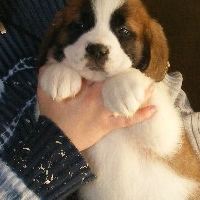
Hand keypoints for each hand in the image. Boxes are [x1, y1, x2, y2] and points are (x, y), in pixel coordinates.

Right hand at [37, 68, 155, 151]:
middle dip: (128, 75)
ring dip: (139, 93)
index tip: (119, 57)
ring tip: (152, 84)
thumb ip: (45, 78)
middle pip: (116, 83)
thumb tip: (47, 63)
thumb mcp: (45, 96)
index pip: (99, 73)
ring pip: (125, 99)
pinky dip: (140, 116)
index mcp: (83, 89)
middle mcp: (97, 98)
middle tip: (141, 67)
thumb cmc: (52, 120)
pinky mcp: (108, 125)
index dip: (110, 66)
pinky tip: (154, 111)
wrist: (56, 142)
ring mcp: (104, 112)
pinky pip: (126, 120)